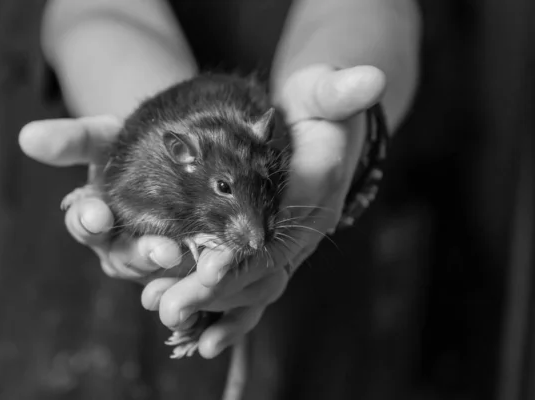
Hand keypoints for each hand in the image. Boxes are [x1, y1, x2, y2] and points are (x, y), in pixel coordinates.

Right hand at [19, 115, 195, 283]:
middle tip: (161, 250)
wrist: (174, 156)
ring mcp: (150, 259)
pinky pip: (186, 280)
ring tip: (187, 256)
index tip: (98, 214)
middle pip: (122, 258)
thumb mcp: (104, 137)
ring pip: (154, 274)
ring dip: (172, 269)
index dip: (89, 220)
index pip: (84, 223)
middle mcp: (118, 244)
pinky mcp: (183, 267)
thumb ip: (72, 140)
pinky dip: (197, 279)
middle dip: (139, 254)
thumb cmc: (132, 146)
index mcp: (94, 216)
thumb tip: (27, 137)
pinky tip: (213, 271)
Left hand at [149, 64, 385, 357]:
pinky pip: (258, 291)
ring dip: (211, 305)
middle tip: (162, 304)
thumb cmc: (315, 104)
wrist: (327, 128)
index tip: (199, 271)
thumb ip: (339, 88)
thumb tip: (372, 78)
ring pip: (256, 287)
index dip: (240, 253)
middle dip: (213, 290)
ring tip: (163, 312)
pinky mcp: (280, 252)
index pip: (278, 230)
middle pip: (261, 268)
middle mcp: (309, 225)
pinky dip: (232, 316)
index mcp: (317, 187)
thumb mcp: (322, 88)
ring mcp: (295, 244)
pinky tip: (201, 339)